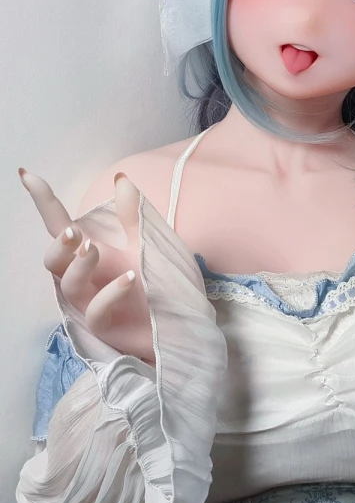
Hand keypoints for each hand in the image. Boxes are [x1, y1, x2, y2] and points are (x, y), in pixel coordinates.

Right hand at [19, 169, 153, 363]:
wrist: (180, 323)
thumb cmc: (157, 284)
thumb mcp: (147, 243)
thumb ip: (133, 215)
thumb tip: (120, 178)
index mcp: (90, 254)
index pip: (60, 226)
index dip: (44, 202)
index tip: (27, 175)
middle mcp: (85, 278)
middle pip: (53, 261)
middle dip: (58, 245)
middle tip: (73, 233)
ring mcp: (91, 304)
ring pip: (68, 285)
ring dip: (79, 266)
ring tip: (94, 251)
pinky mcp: (106, 327)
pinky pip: (97, 312)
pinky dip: (110, 294)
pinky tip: (128, 280)